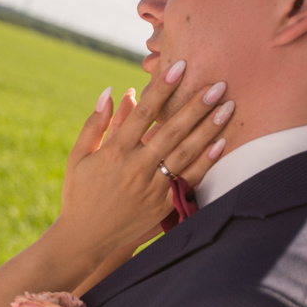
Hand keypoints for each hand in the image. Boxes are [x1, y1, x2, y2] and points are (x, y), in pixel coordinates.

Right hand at [59, 60, 230, 256]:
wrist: (85, 238)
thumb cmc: (79, 193)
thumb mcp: (78, 157)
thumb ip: (94, 125)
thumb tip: (112, 92)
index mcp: (113, 153)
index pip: (142, 115)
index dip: (161, 90)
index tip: (179, 68)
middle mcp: (134, 168)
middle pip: (171, 131)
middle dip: (195, 106)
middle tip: (217, 85)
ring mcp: (151, 187)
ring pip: (185, 153)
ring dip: (208, 128)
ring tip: (227, 107)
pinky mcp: (162, 204)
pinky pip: (189, 178)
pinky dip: (206, 160)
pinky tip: (221, 142)